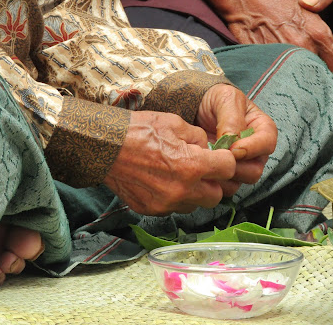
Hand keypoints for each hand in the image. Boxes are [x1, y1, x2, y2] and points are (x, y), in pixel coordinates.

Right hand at [103, 110, 237, 215]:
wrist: (103, 147)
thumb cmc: (138, 131)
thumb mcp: (175, 123)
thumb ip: (199, 138)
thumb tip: (209, 148)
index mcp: (192, 165)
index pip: (229, 169)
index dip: (226, 161)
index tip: (219, 157)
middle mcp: (182, 189)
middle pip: (218, 195)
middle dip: (215, 182)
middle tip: (205, 170)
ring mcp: (166, 203)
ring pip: (196, 205)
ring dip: (196, 193)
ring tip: (183, 176)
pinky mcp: (151, 210)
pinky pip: (174, 209)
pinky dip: (175, 198)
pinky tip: (165, 183)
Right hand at [186, 0, 332, 121]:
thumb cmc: (277, 1)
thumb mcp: (308, 12)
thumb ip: (321, 37)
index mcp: (318, 34)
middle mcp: (304, 48)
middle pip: (328, 83)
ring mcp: (285, 58)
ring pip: (307, 88)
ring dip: (319, 106)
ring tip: (329, 123)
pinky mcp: (267, 63)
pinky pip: (284, 85)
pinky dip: (293, 99)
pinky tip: (299, 111)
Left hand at [195, 84, 277, 193]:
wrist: (197, 109)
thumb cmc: (216, 101)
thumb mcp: (225, 98)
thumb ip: (231, 117)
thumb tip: (233, 140)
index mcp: (263, 129)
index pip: (267, 143)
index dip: (253, 148)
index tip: (233, 148)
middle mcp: (257, 151)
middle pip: (256, 169)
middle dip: (236, 166)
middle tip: (217, 158)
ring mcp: (243, 165)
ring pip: (242, 181)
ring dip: (225, 175)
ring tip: (208, 162)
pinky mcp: (228, 175)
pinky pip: (227, 187)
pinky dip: (215, 181)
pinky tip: (203, 169)